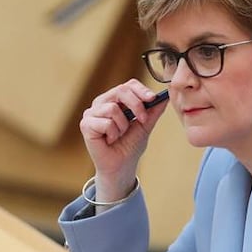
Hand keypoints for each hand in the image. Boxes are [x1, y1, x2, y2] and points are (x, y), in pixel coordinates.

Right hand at [79, 79, 168, 201]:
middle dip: (136, 105)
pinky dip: (113, 134)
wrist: (121, 166)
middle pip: (120, 91)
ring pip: (113, 108)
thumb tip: (165, 96)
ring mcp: (91, 113)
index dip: (141, 90)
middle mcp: (101, 103)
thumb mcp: (145, 125)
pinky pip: (106, 123)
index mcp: (114, 100)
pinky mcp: (86, 125)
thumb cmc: (130, 146)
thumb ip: (153, 110)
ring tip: (120, 135)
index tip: (153, 99)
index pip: (128, 85)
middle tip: (143, 120)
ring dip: (123, 125)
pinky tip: (110, 141)